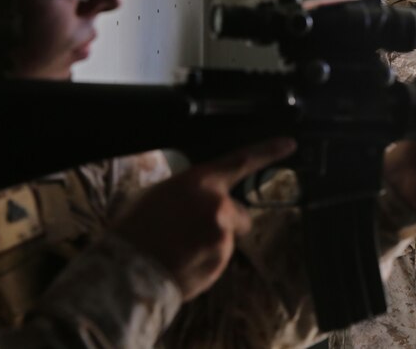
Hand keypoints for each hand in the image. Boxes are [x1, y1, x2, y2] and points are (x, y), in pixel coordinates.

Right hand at [111, 138, 296, 299]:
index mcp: (200, 182)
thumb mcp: (160, 194)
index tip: (289, 145)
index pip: (241, 161)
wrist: (126, 271)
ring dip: (212, 242)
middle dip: (225, 221)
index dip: (268, 151)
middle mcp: (218, 205)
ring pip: (227, 237)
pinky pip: (219, 258)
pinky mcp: (221, 261)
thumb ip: (191, 191)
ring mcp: (223, 235)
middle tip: (194, 231)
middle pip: (239, 212)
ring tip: (180, 249)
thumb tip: (201, 196)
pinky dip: (206, 261)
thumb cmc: (135, 229)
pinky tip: (183, 262)